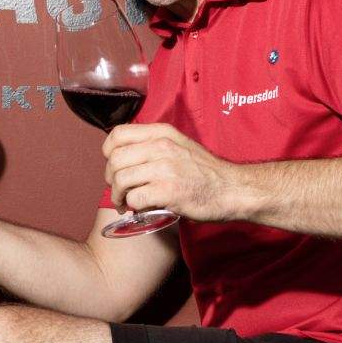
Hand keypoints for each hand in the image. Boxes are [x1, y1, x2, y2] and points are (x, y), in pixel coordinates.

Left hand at [102, 122, 248, 222]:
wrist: (233, 189)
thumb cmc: (206, 172)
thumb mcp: (180, 145)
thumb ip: (154, 146)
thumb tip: (125, 158)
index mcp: (162, 133)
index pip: (118, 134)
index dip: (108, 151)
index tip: (113, 164)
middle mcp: (161, 147)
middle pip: (115, 160)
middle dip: (110, 178)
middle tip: (118, 190)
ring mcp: (164, 169)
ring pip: (120, 179)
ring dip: (118, 196)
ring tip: (125, 203)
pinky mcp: (168, 191)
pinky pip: (134, 198)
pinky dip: (133, 206)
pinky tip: (140, 209)